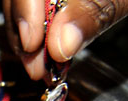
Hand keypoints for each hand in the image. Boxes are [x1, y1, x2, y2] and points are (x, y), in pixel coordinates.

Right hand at [3, 0, 127, 79]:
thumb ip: (101, 8)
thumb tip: (59, 41)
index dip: (27, 6)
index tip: (33, 40)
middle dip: (26, 28)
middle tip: (36, 65)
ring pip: (35, 7)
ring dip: (32, 39)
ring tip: (42, 68)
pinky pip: (53, 16)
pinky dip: (47, 39)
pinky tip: (51, 57)